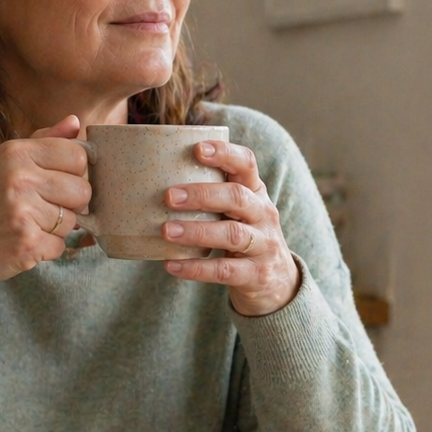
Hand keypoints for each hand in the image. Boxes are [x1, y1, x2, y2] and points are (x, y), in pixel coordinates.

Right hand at [0, 116, 88, 284]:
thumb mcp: (4, 162)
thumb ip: (43, 141)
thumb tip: (75, 122)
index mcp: (16, 152)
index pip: (77, 155)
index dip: (73, 173)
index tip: (56, 182)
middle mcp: (19, 178)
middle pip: (82, 190)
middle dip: (69, 204)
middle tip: (41, 208)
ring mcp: (23, 211)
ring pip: (73, 221)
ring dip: (56, 229)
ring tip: (27, 225)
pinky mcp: (27, 243)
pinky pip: (60, 246)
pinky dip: (46, 249)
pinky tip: (23, 242)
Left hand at [161, 139, 300, 315]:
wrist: (278, 283)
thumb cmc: (244, 236)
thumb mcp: (237, 212)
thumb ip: (210, 195)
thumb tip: (152, 178)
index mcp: (255, 192)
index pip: (247, 164)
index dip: (225, 153)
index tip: (197, 149)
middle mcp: (264, 214)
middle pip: (237, 198)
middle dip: (202, 195)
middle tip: (169, 196)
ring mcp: (264, 245)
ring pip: (232, 234)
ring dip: (197, 232)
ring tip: (166, 231)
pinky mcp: (256, 275)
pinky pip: (224, 270)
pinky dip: (196, 268)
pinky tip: (171, 265)